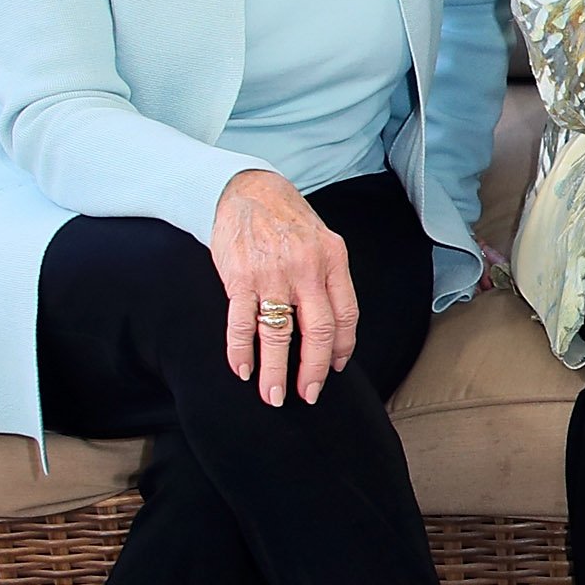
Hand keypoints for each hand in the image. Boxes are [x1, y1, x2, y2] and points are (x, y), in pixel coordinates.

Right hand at [213, 169, 357, 405]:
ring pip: (278, 333)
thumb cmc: (288, 220)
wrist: (246, 189)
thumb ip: (328, 280)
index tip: (337, 369)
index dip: (343, 347)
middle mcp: (306, 268)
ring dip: (276, 371)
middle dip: (315, 369)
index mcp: (333, 260)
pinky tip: (243, 370)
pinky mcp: (239, 277)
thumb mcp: (321, 242)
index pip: (346, 314)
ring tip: (274, 396)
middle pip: (318, 330)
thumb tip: (333, 329)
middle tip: (309, 394)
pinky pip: (242, 323)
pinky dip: (241, 351)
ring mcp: (272, 274)